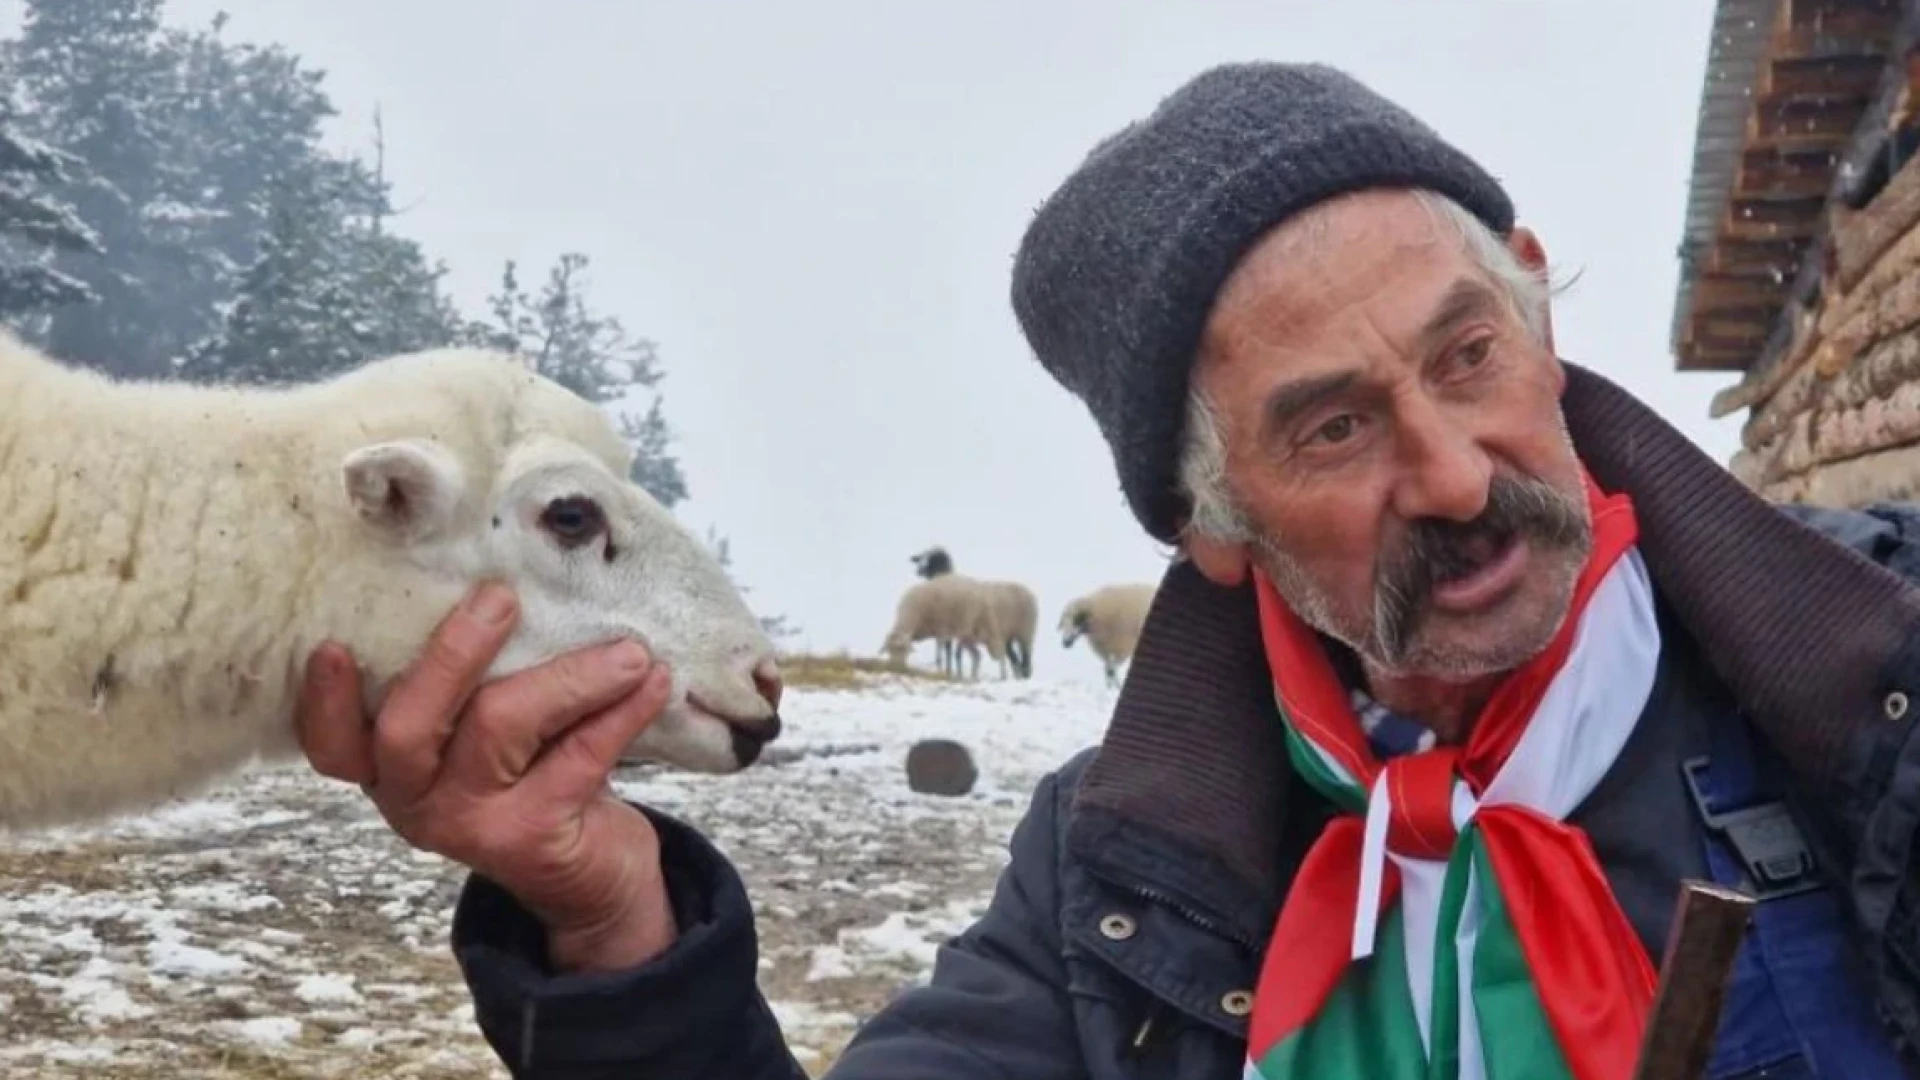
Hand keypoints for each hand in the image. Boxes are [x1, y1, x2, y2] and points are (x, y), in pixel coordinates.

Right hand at [292, 580, 679, 971]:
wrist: (590, 873)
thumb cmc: (536, 773)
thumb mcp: (493, 732)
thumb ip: (484, 681)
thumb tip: (515, 580)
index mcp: (392, 770)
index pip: (334, 745)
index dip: (324, 701)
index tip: (330, 644)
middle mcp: (415, 803)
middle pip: (410, 726)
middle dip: (454, 654)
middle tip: (502, 599)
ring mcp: (470, 826)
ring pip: (502, 727)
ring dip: (572, 676)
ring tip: (629, 650)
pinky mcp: (532, 839)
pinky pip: (577, 758)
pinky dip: (620, 713)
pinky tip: (654, 683)